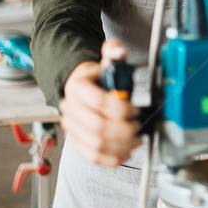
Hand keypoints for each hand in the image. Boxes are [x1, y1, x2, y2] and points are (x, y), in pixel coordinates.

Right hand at [58, 39, 141, 166]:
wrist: (82, 88)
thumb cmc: (99, 77)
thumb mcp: (106, 62)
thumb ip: (114, 53)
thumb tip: (118, 49)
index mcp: (77, 88)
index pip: (99, 102)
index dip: (121, 108)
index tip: (135, 109)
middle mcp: (70, 109)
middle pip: (98, 126)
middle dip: (123, 129)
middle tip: (138, 126)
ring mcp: (71, 127)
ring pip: (96, 144)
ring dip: (120, 145)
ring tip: (136, 140)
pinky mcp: (76, 141)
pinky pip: (92, 156)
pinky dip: (111, 158)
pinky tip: (126, 152)